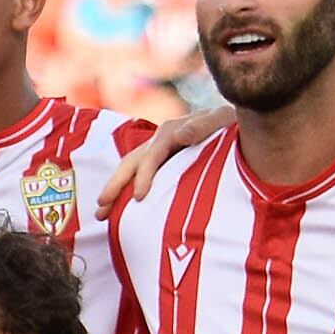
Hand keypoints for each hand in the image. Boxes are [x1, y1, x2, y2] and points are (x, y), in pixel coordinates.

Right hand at [97, 106, 225, 213]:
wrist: (234, 125)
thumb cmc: (231, 125)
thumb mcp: (221, 120)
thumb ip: (203, 126)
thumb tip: (180, 134)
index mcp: (171, 131)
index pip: (151, 156)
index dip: (144, 175)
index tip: (139, 197)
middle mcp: (158, 140)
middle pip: (131, 163)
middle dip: (115, 185)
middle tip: (102, 206)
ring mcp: (157, 151)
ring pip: (129, 170)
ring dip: (114, 191)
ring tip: (100, 214)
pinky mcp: (160, 163)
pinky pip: (138, 176)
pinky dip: (125, 192)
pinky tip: (117, 211)